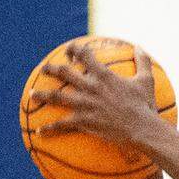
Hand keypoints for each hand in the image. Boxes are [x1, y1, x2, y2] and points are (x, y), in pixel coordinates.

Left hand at [30, 42, 167, 151]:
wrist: (142, 129)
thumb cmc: (146, 106)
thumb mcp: (146, 81)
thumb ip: (143, 62)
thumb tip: (140, 46)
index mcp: (103, 75)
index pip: (84, 55)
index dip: (74, 50)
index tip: (69, 52)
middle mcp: (90, 87)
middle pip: (64, 73)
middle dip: (51, 69)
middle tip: (43, 68)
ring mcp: (85, 104)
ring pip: (57, 97)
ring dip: (42, 95)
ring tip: (32, 94)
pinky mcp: (84, 121)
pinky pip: (62, 124)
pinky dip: (50, 128)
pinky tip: (40, 131)